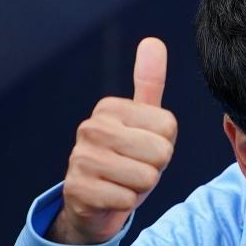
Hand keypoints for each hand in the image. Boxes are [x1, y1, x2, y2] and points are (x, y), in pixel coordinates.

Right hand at [47, 37, 176, 244]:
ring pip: (146, 178)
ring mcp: (81, 158)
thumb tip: (153, 41)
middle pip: (161, 153)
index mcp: (110, 108)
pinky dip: (124, 204)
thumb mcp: (143, 123)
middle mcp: (92, 127)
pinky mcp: (77, 189)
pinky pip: (127, 200)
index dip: (164, 145)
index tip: (143, 150)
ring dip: (140, 188)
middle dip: (155, 169)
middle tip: (135, 169)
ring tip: (123, 182)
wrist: (95, 203)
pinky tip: (110, 197)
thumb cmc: (126, 160)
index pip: (168, 128)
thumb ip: (149, 84)